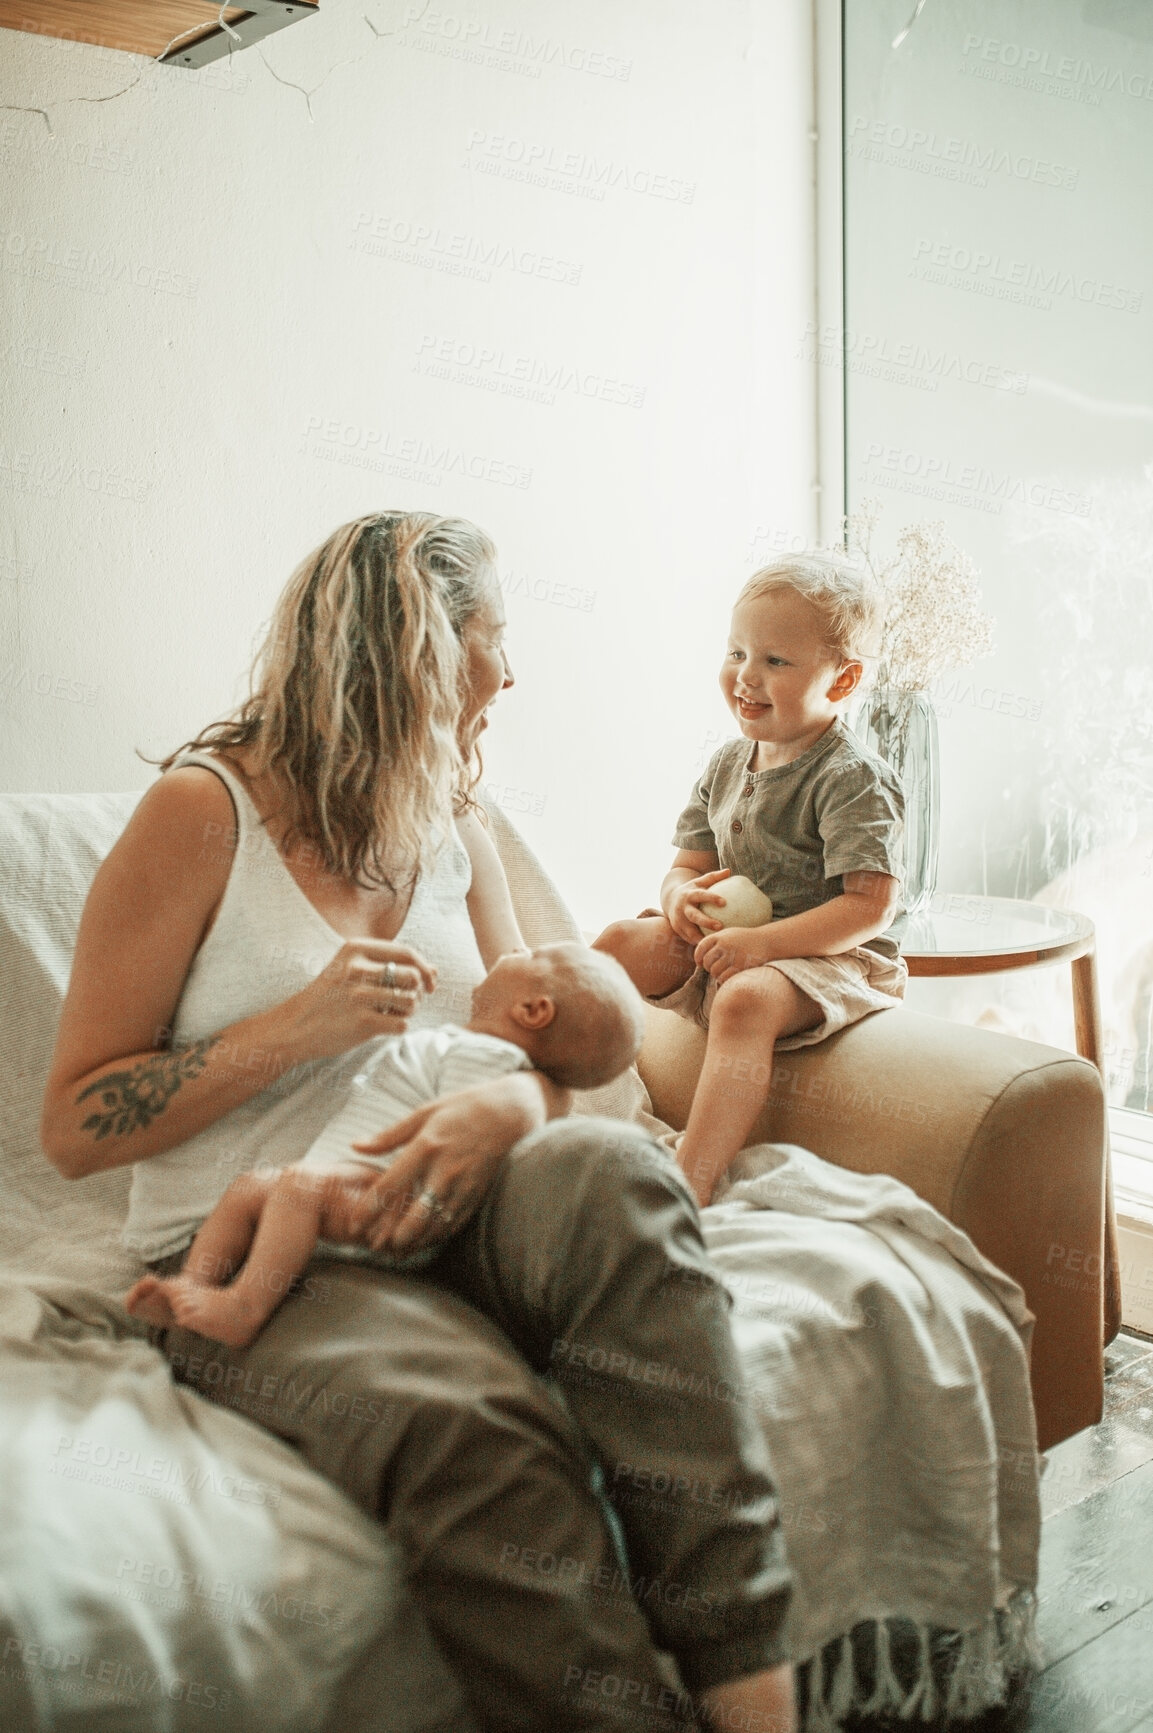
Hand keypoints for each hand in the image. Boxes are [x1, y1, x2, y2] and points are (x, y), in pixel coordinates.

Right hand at [277, 940, 436, 1061]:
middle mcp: (357, 968)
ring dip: (406, 1011)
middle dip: (416, 993)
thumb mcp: (352, 970)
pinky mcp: (362, 1022)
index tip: (428, 984)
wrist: (294, 1026)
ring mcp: (358, 995)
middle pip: (413, 977)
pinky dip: (397, 1027)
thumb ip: (390, 965)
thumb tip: (434, 971)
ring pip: (411, 1002)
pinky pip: (402, 1024)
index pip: (407, 952)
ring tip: (389, 1013)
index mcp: (355, 949)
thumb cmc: (329, 998)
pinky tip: (381, 1026)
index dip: (425, 969)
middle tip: (401, 1002)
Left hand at [345, 1076, 544, 1254]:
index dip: (369, 1209)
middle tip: (375, 1247)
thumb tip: (355, 1145)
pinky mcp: (477, 1194)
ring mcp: (463, 1186)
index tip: (353, 1225)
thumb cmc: (463, 1108)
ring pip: (435, 1227)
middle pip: (414, 1217)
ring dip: (414, 1244)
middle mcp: (444, 1170)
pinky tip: (424, 1242)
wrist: (510, 1112)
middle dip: (393, 1238)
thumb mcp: (424, 1113)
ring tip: (396, 1253)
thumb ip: (388, 1135)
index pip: (390, 1185)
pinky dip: (437, 1237)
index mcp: (426, 1147)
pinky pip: (455, 1224)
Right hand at [666, 869, 730, 943]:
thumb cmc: (692, 890)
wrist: (670, 899)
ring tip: (714, 942)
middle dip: (706, 922)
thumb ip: (713, 877)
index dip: (711, 898)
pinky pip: (688, 938)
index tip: (724, 902)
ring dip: (701, 937)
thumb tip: (728, 871)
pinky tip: (709, 946)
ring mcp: (677, 919)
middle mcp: (682, 907)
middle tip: (720, 926)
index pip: (701, 895)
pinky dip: (697, 942)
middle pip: (694, 915)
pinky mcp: (677, 928)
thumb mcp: (700, 882)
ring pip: (689, 930)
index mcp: (689, 894)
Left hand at [693, 924, 769, 984]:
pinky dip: (724, 979)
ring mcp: (733, 955)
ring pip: (714, 971)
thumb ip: (715, 942)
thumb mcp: (729, 934)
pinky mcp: (741, 966)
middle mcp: (725, 944)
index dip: (698, 957)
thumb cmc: (746, 940)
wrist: (767, 941)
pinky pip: (724, 977)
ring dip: (716, 975)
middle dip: (708, 968)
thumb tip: (699, 959)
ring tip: (722, 973)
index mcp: (720, 936)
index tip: (700, 963)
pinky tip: (728, 977)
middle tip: (715, 969)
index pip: (700, 948)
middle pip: (706, 961)